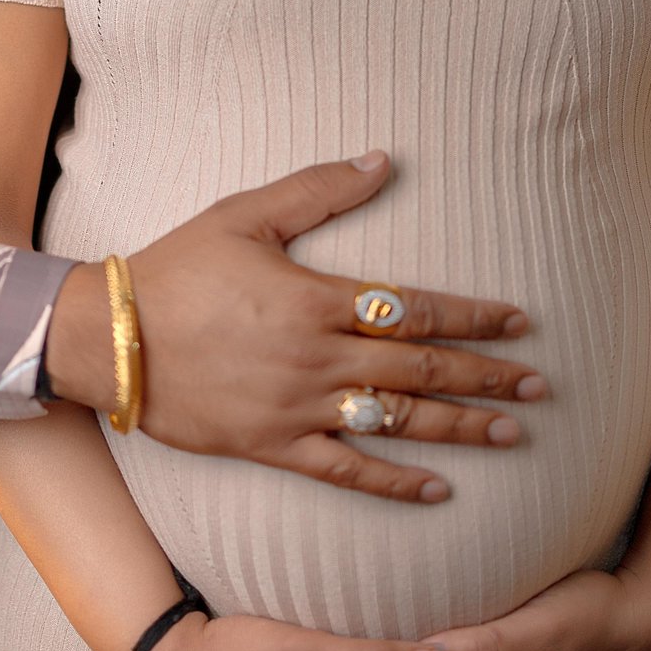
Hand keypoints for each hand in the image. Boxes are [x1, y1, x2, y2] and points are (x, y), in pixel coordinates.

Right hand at [43, 151, 546, 501]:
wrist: (110, 337)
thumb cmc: (177, 268)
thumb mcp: (245, 213)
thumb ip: (320, 190)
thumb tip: (384, 160)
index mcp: (314, 299)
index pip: (414, 308)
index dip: (473, 317)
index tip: (520, 322)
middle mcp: (315, 358)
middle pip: (420, 370)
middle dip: (485, 376)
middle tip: (539, 386)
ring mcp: (296, 408)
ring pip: (396, 423)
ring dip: (459, 429)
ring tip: (513, 433)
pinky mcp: (272, 446)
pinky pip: (345, 470)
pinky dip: (395, 483)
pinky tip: (439, 490)